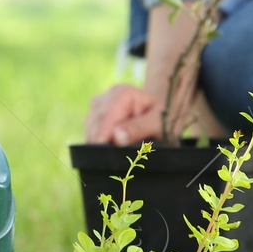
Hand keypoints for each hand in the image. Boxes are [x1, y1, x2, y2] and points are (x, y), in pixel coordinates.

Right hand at [85, 83, 224, 144]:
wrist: (161, 117)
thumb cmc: (162, 120)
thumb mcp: (158, 124)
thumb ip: (139, 129)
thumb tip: (116, 137)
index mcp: (124, 92)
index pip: (107, 114)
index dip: (103, 132)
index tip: (101, 148)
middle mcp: (108, 96)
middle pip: (96, 121)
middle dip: (101, 140)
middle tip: (111, 159)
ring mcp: (99, 106)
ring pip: (90, 127)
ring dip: (99, 142)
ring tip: (113, 154)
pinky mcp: (94, 117)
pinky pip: (90, 132)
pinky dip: (97, 143)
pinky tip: (108, 149)